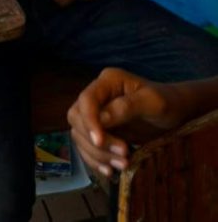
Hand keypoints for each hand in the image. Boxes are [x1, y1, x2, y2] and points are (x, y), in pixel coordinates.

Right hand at [67, 67, 186, 176]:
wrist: (175, 113)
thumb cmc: (167, 102)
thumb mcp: (152, 102)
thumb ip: (127, 107)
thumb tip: (101, 120)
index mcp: (108, 81)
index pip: (86, 100)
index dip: (89, 121)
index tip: (100, 141)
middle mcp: (97, 95)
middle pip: (77, 118)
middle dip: (94, 141)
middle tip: (123, 154)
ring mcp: (97, 114)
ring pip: (79, 135)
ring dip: (97, 154)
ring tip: (123, 165)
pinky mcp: (100, 131)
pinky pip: (87, 147)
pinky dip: (95, 161)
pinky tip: (110, 171)